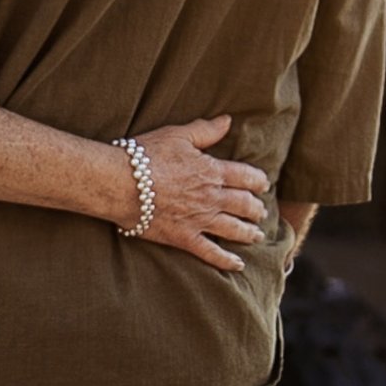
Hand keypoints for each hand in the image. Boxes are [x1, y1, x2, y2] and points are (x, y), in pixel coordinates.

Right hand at [133, 119, 269, 270]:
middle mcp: (211, 197)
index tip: (264, 185)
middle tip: (262, 212)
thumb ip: (205, 130)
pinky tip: (238, 265)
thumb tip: (227, 121)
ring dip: (249, 233)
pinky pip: (211, 252)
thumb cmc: (146, 156)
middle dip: (256, 209)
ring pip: (234, 229)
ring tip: (257, 236)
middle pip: (244, 205)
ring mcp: (199, 219)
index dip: (258, 181)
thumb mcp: (178, 135)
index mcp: (212, 171)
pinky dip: (226, 260)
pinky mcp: (184, 237)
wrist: (121, 183)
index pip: (245, 177)